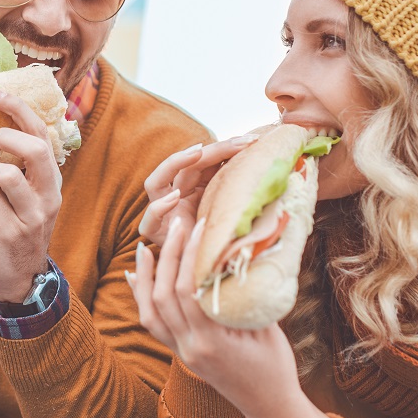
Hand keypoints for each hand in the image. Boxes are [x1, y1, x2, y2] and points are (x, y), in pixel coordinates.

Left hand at [0, 89, 61, 302]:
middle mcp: (48, 196)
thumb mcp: (16, 197)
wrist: (18, 277)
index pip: (43, 135)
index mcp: (51, 181)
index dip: (20, 110)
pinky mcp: (11, 231)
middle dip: (3, 136)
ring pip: (9, 175)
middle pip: (34, 150)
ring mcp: (32, 215)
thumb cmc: (11, 229)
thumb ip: (6, 169)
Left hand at [129, 216, 342, 417]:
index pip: (188, 290)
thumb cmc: (276, 367)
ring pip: (149, 313)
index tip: (198, 227)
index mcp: (210, 342)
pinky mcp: (181, 356)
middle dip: (167, 258)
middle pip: (163, 297)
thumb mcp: (266, 327)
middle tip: (176, 227)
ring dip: (145, 279)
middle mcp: (189, 349)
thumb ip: (246, 295)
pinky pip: (153, 326)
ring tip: (145, 248)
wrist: (271, 408)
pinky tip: (137, 280)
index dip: (189, 255)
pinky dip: (142, 300)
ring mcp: (182, 354)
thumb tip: (240, 253)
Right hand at [138, 136, 257, 246]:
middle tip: (239, 143)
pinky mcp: (154, 233)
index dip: (227, 148)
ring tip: (197, 153)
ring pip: (156, 181)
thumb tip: (267, 167)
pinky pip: (150, 218)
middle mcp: (176, 195)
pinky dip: (160, 207)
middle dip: (213, 150)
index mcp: (195, 188)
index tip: (252, 141)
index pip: (205, 160)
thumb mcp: (235, 214)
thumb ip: (240, 194)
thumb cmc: (223, 245)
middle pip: (186, 165)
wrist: (208, 276)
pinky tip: (174, 198)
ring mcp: (163, 212)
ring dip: (175, 162)